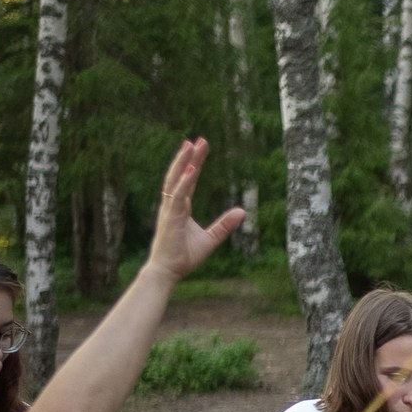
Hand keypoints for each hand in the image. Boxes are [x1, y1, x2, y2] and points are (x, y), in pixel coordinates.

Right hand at [144, 138, 246, 280]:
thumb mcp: (210, 239)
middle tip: (198, 139)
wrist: (169, 271)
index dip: (194, 163)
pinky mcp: (171, 219)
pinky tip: (191, 171)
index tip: (200, 146)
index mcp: (180, 207)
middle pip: (180, 175)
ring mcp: (170, 210)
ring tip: (190, 146)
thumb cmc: (184, 256)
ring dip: (183, 163)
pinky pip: (177, 198)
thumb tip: (242, 211)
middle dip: (189, 157)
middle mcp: (173, 205)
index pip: (188, 180)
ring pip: (176, 181)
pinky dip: (184, 184)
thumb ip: (224, 225)